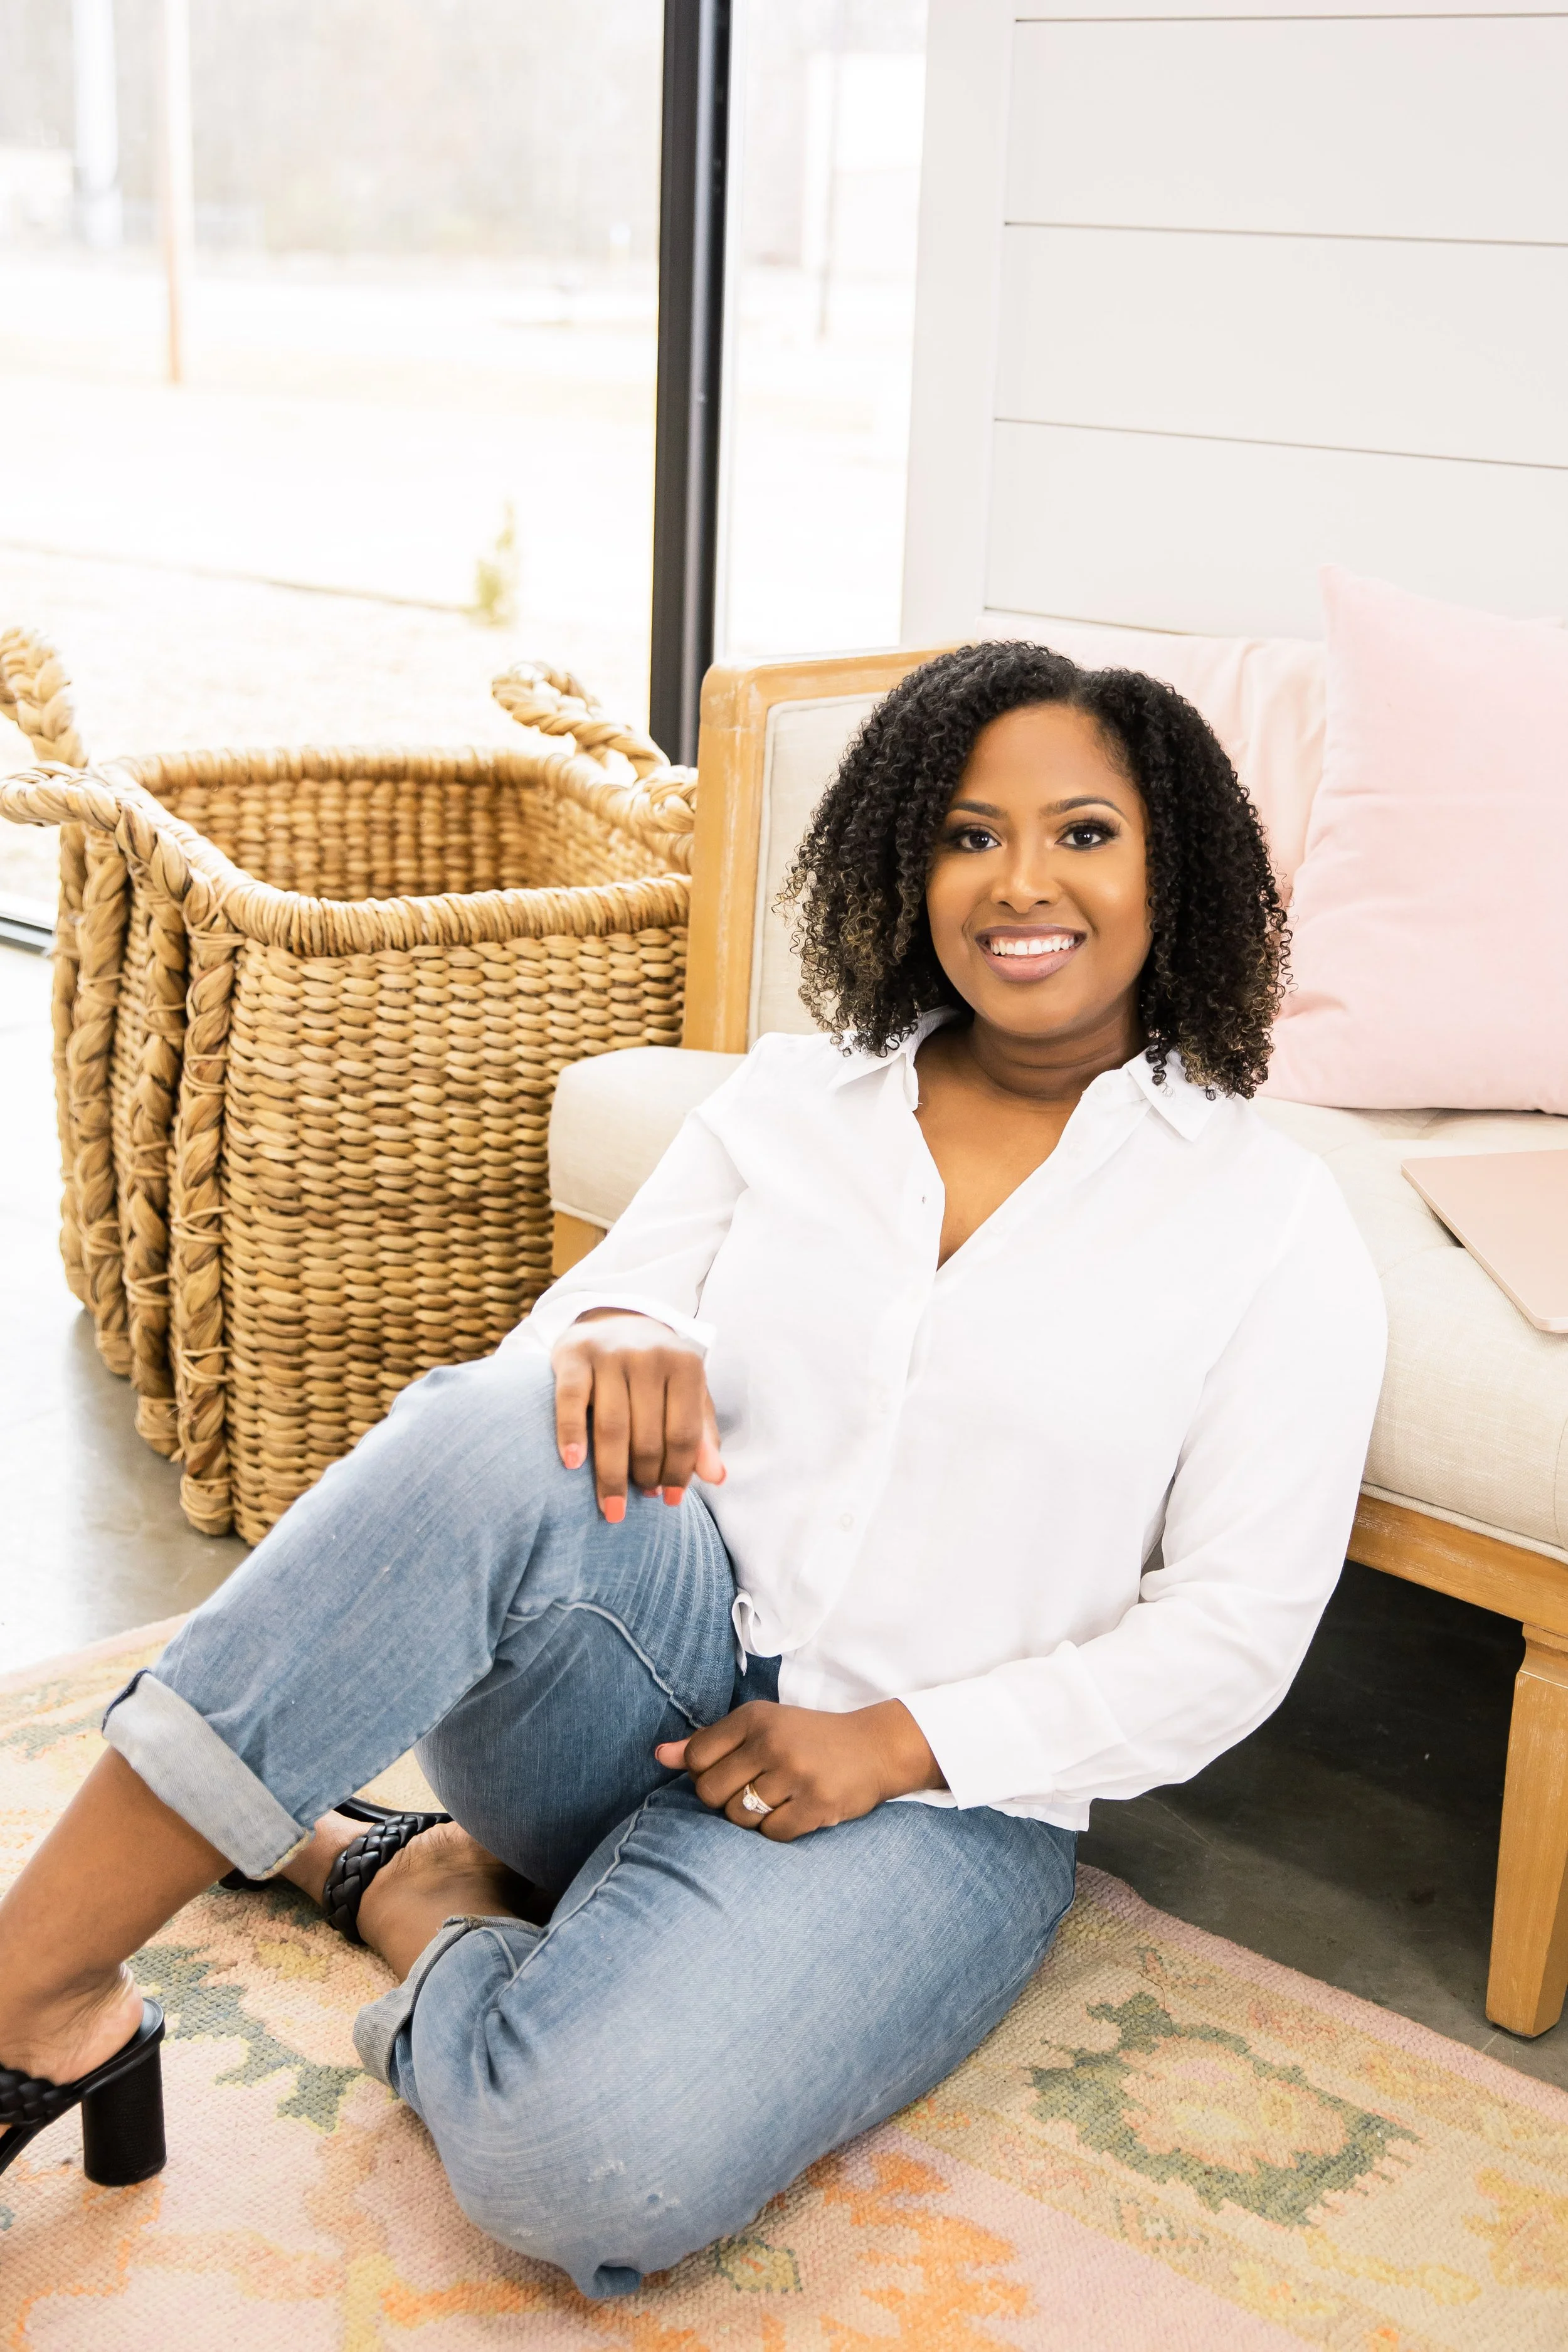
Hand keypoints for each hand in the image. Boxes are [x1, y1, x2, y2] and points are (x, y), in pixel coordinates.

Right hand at [552, 1310, 723, 1521]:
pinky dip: (571, 1434)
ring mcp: (610, 1354)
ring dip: (611, 1474)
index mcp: (685, 1365)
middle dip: (645, 1476)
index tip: (670, 1500)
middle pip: (647, 1435)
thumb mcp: (688, 1395)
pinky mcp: (574, 1356)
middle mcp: (649, 1356)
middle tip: (638, 1500)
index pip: (684, 1433)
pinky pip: (571, 1401)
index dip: (678, 1472)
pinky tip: (573, 1464)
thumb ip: (702, 1435)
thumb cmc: (656, 1372)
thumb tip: (717, 1478)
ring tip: (611, 1506)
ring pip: (612, 1426)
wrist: (614, 1320)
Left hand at [655, 1699, 945, 1841]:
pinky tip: (794, 1812)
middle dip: (723, 1799)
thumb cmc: (810, 1738)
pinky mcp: (816, 1805)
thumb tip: (658, 1755)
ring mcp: (795, 1775)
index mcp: (755, 1718)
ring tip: (776, 1799)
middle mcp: (772, 1742)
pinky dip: (777, 1830)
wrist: (876, 1748)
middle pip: (710, 1792)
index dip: (705, 1773)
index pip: (696, 1757)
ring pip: (738, 1816)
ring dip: (751, 1816)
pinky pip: (770, 1834)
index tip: (729, 1770)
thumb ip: (708, 1742)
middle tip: (751, 1789)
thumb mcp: (761, 1726)